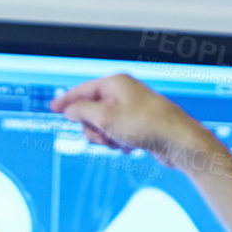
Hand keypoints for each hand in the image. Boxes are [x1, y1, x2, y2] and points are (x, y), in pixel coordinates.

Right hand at [49, 75, 218, 173]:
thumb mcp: (105, 118)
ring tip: (120, 143)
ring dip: (106, 139)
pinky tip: (132, 147)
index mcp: (115, 83)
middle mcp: (123, 94)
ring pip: (104, 126)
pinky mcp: (139, 126)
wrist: (178, 142)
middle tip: (103, 136)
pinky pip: (117, 135)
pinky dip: (119, 143)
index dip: (67, 101)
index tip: (53, 109)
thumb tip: (68, 109)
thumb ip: (81, 112)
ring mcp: (131, 110)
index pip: (83, 90)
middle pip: (91, 111)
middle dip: (93, 128)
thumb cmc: (146, 125)